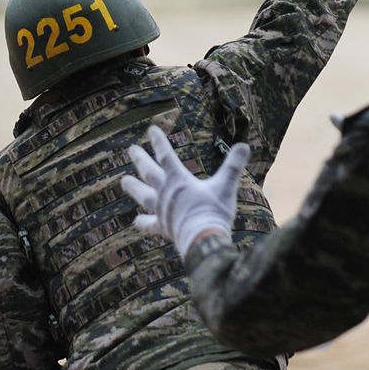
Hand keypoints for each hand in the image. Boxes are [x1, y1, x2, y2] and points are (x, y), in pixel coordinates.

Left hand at [121, 126, 249, 257]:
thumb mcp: (226, 185)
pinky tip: (136, 221)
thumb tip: (244, 146)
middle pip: (149, 173)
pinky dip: (143, 222)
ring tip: (124, 181)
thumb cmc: (215, 211)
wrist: (203, 240)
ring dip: (133, 187)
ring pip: (143, 196)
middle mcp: (166, 193)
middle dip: (141, 159)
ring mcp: (162, 211)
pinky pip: (150, 224)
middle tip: (131, 150)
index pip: (166, 156)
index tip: (151, 129)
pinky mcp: (163, 227)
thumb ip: (233, 165)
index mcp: (179, 180)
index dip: (159, 142)